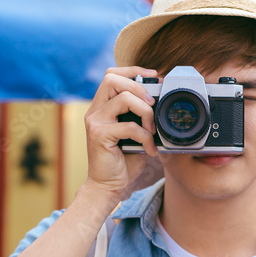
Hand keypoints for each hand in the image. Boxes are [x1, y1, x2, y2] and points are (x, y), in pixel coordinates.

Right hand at [82, 66, 159, 198]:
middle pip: (112, 79)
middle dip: (138, 87)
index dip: (132, 70)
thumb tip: (160, 99)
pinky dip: (145, 137)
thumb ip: (140, 115)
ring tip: (151, 129)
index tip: (153, 75)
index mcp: (102, 106)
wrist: (108, 186)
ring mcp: (95, 122)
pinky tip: (149, 149)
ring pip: (123, 98)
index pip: (111, 74)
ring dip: (144, 111)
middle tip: (152, 104)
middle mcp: (95, 111)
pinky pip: (129, 126)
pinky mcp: (99, 135)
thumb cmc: (123, 160)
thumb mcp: (134, 132)